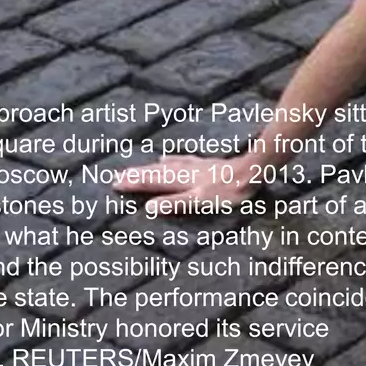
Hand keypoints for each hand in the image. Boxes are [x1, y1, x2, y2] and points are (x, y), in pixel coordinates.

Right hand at [113, 155, 257, 216]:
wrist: (250, 171)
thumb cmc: (227, 190)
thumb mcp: (199, 201)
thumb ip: (174, 203)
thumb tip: (148, 207)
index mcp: (179, 181)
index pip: (151, 182)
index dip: (134, 183)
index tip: (115, 184)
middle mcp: (183, 171)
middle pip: (155, 173)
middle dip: (136, 176)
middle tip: (116, 177)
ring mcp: (194, 166)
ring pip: (165, 167)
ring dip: (148, 169)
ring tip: (133, 170)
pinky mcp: (204, 164)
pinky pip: (180, 161)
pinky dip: (169, 161)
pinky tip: (165, 158)